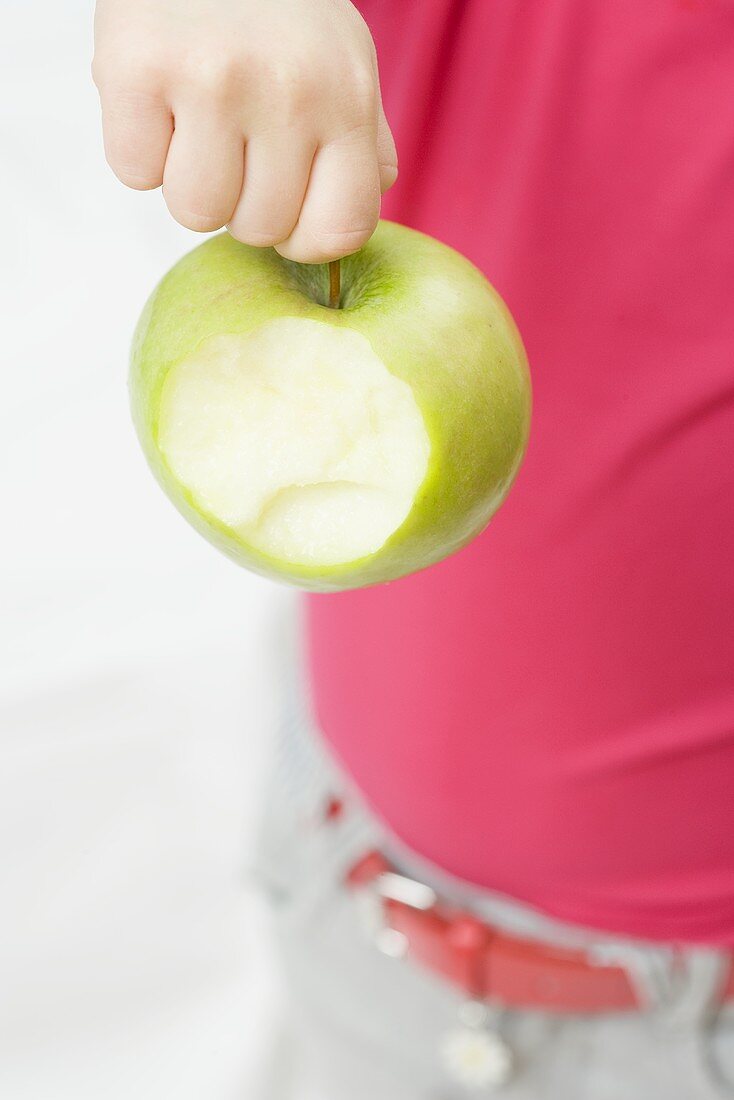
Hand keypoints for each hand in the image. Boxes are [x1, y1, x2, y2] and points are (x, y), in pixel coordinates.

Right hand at [92, 0, 396, 261]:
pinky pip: (135, 174)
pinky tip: (158, 101)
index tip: (288, 211)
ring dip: (187, 181)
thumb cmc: (276, 9)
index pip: (342, 232)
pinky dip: (139, 149)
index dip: (306, 239)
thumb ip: (360, 146)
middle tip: (234, 141)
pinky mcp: (136, 69)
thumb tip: (354, 222)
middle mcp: (288, 91)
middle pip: (259, 229)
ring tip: (195, 122)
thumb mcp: (343, 63)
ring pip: (195, 212)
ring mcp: (211, 80)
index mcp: (346, 97)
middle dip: (242, 201)